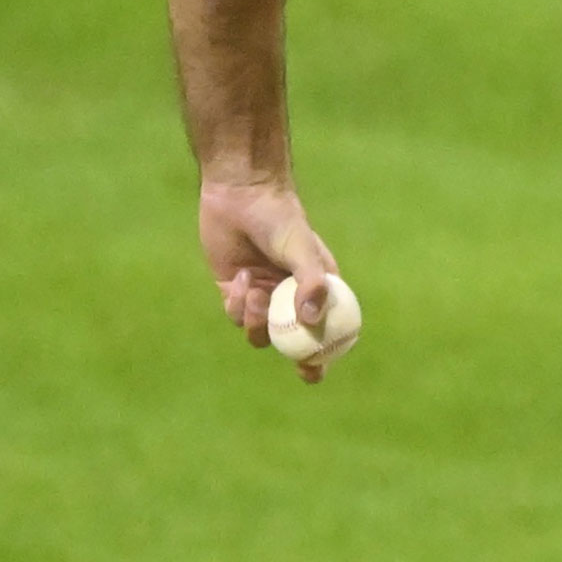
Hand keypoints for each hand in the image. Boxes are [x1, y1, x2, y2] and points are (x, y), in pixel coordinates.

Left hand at [198, 176, 339, 383]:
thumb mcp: (302, 249)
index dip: (323, 354)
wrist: (241, 192)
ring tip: (256, 293)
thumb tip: (312, 320)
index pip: (325, 328)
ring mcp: (262, 295)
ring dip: (258, 321)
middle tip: (297, 364)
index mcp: (315, 288)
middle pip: (292, 339)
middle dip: (293, 353)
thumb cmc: (280, 217)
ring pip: (260, 331)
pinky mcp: (235, 290)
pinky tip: (240, 276)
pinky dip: (238, 304)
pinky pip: (236, 314)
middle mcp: (289, 296)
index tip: (316, 369)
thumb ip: (310, 283)